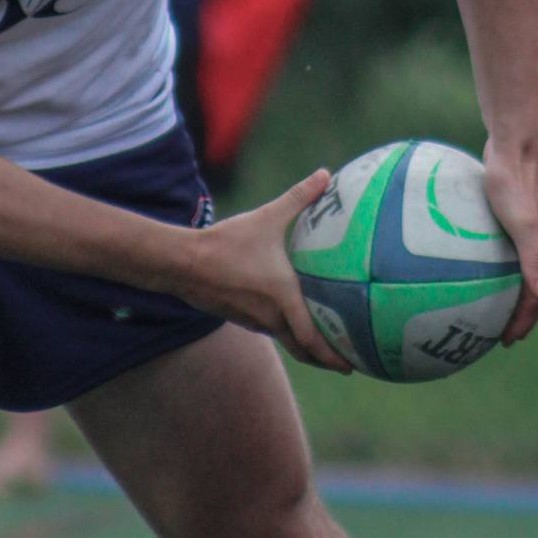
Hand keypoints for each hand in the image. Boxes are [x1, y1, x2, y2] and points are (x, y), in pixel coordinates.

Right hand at [183, 169, 353, 371]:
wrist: (184, 263)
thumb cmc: (227, 242)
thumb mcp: (266, 217)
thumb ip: (298, 197)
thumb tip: (326, 174)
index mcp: (283, 297)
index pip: (313, 338)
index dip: (333, 355)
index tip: (353, 363)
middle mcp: (272, 316)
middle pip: (304, 349)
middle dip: (327, 359)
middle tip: (349, 363)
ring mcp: (255, 320)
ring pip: (287, 341)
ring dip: (308, 348)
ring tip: (328, 348)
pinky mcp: (242, 317)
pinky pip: (271, 330)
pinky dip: (288, 334)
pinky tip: (291, 321)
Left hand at [482, 138, 537, 343]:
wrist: (514, 143)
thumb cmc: (512, 182)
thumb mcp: (521, 223)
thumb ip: (532, 259)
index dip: (526, 320)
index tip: (507, 339)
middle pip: (535, 288)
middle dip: (522, 315)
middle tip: (500, 335)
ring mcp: (531, 229)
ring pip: (524, 271)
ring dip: (513, 294)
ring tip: (491, 308)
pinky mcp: (516, 216)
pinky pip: (509, 252)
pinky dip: (500, 269)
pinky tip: (475, 267)